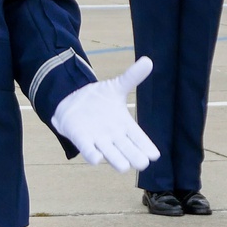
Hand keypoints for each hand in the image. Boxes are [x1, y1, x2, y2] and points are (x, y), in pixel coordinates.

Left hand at [51, 58, 158, 173]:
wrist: (72, 101)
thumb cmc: (99, 99)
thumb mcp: (116, 86)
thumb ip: (132, 77)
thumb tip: (148, 61)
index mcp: (126, 125)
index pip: (141, 140)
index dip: (147, 148)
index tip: (154, 155)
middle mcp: (115, 137)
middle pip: (130, 153)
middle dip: (136, 158)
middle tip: (142, 162)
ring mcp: (99, 140)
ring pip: (113, 157)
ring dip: (117, 161)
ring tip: (124, 165)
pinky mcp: (83, 141)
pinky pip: (90, 153)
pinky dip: (94, 156)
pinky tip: (97, 156)